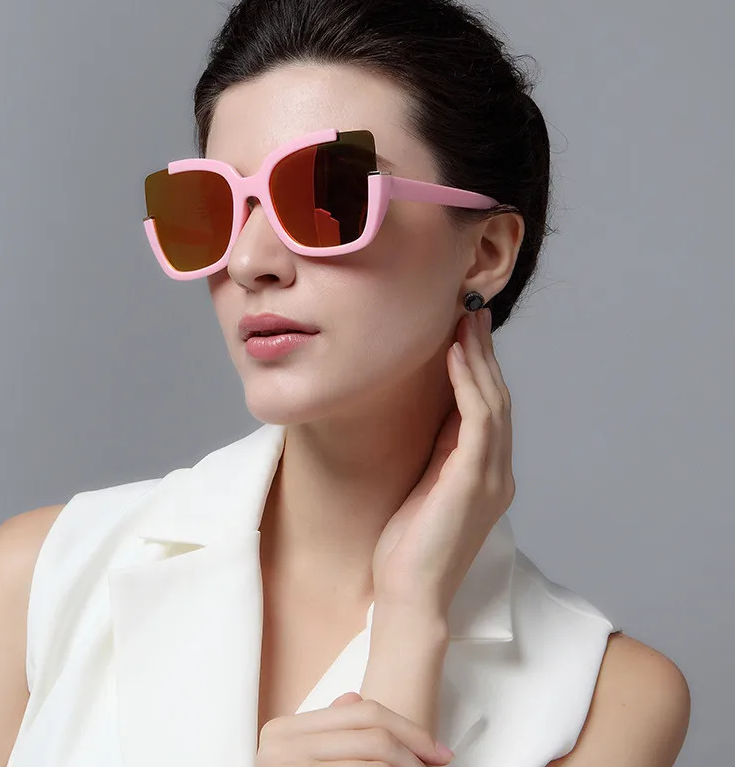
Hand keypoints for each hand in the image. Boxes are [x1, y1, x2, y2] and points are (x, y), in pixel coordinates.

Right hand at [256, 691, 454, 765]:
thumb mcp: (300, 756)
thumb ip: (326, 730)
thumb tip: (353, 700)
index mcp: (284, 730)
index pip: (362, 711)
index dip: (407, 728)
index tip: (436, 748)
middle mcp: (282, 746)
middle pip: (373, 733)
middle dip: (415, 748)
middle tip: (440, 762)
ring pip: (374, 760)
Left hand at [371, 308, 515, 616]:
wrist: (408, 594)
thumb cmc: (409, 546)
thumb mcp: (427, 484)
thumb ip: (440, 449)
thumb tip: (437, 408)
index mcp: (487, 475)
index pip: (490, 409)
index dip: (481, 367)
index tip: (466, 331)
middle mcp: (497, 473)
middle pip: (497, 398)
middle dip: (484, 353)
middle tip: (471, 312)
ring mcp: (491, 478)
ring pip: (493, 403)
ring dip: (479, 358)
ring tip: (464, 321)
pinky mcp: (474, 482)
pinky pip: (478, 421)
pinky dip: (468, 384)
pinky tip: (455, 354)